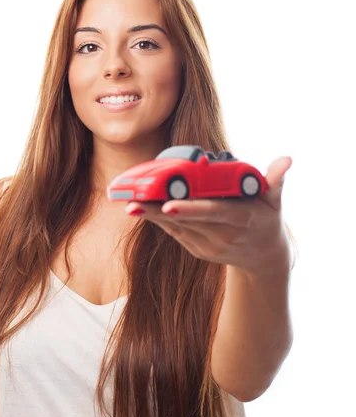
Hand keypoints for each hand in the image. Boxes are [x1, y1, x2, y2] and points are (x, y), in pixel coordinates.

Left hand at [124, 156, 292, 276]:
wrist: (263, 257)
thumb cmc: (267, 220)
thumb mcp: (275, 202)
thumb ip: (276, 181)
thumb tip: (287, 160)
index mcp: (242, 219)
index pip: (214, 212)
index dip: (192, 209)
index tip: (169, 205)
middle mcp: (223, 236)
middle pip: (187, 221)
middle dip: (160, 210)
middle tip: (135, 201)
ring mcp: (209, 246)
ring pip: (176, 228)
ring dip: (152, 215)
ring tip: (130, 203)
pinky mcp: (198, 251)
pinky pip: (174, 234)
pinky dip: (158, 221)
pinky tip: (142, 209)